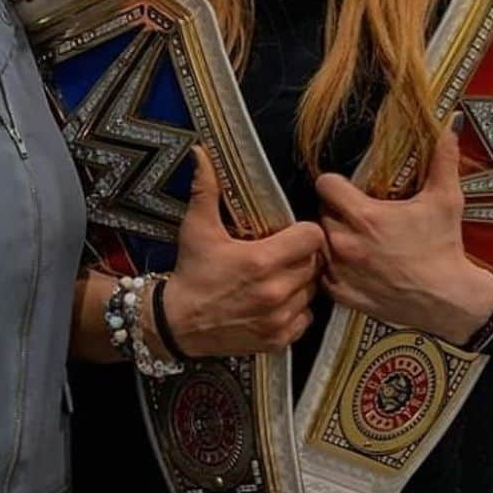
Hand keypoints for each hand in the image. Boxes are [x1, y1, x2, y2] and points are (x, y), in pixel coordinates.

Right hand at [162, 146, 325, 356]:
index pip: (312, 237)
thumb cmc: (191, 272)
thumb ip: (205, 189)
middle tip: (284, 252)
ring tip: (280, 275)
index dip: (304, 231)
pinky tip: (276, 301)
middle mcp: (275, 291)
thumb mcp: (196, 228)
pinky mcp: (278, 340)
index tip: (290, 232)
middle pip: (316, 263)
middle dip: (303, 255)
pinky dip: (296, 310)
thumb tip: (201, 153)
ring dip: (301, 282)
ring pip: (312, 291)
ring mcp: (278, 319)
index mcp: (261, 261)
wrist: (177, 324)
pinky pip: (306, 319)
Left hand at [315, 124, 492, 344]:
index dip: (335, 183)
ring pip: (319, 243)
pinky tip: (352, 264)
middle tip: (355, 215)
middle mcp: (345, 242)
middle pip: (321, 212)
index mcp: (364, 216)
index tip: (346, 188)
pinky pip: (323, 274)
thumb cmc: (445, 247)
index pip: (325, 185)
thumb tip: (449, 125)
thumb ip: (443, 160)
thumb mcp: (446, 200)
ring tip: (353, 238)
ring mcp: (341, 271)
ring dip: (331, 238)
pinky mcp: (342, 294)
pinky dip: (333, 269)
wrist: (450, 300)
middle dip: (335, 211)